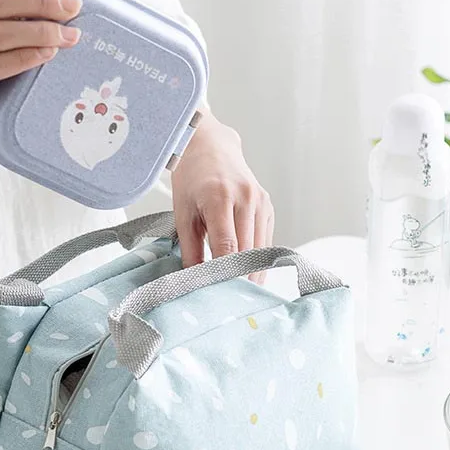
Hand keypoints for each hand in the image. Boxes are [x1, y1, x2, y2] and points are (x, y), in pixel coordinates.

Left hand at [171, 111, 273, 282]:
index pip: (227, 247)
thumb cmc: (191, 179)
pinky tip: (246, 271)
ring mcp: (261, 201)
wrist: (210, 146)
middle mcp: (246, 198)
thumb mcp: (182, 212)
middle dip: (238, 278)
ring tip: (239, 293)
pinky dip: (256, 257)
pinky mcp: (268, 206)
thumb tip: (193, 281)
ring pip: (260, 249)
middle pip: (248, 251)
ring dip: (251, 272)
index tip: (219, 296)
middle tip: (229, 303)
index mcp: (220, 198)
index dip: (224, 275)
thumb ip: (189, 249)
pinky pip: (265, 240)